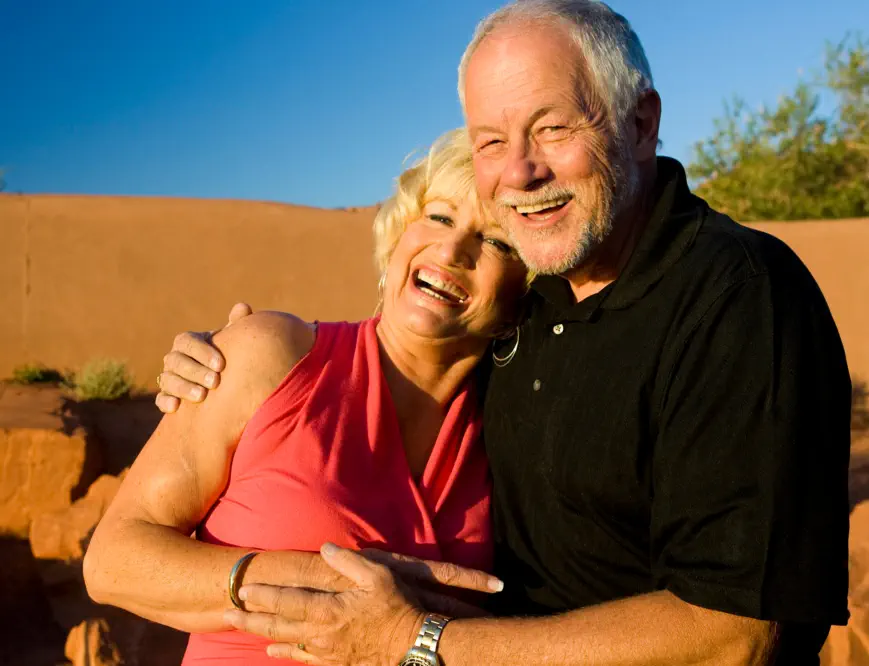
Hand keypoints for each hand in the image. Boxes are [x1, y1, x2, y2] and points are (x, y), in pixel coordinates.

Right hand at [155, 302, 252, 412]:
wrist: (223, 380)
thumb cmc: (228, 355)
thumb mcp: (232, 340)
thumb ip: (236, 324)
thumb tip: (243, 307)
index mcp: (188, 342)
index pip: (187, 342)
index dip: (202, 352)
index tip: (221, 365)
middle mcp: (175, 358)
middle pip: (177, 361)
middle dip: (195, 371)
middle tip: (215, 382)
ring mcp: (169, 377)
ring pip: (168, 379)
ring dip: (183, 387)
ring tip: (202, 396)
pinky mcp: (167, 396)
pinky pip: (160, 398)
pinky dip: (165, 402)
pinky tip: (175, 408)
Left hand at [224, 544, 500, 663]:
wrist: (414, 646)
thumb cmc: (397, 608)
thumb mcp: (378, 576)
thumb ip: (348, 561)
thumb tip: (325, 547)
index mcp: (329, 610)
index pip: (287, 602)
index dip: (262, 596)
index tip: (241, 590)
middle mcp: (321, 633)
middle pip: (277, 626)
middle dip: (250, 619)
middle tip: (225, 613)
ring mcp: (326, 652)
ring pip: (286, 643)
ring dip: (262, 635)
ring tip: (241, 629)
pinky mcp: (335, 663)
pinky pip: (303, 660)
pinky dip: (285, 654)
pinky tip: (273, 652)